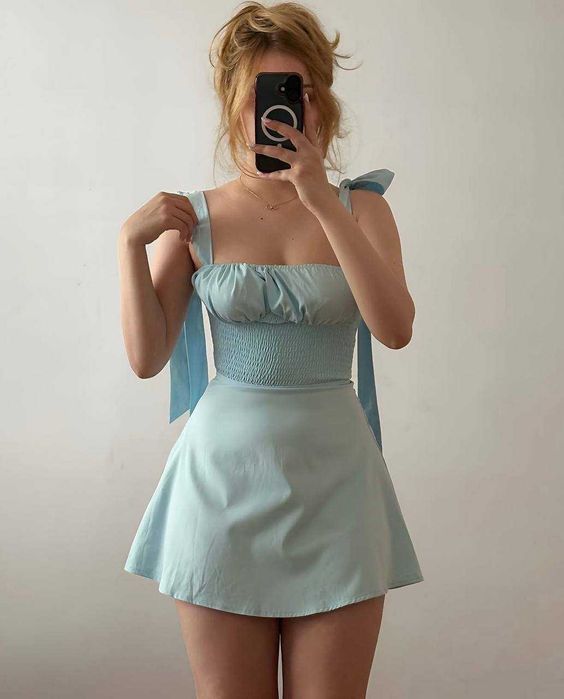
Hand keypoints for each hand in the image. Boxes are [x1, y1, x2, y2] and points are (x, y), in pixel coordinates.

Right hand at [119, 191, 198, 246]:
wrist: (133, 233)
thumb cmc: (145, 225)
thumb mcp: (156, 210)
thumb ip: (169, 207)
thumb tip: (186, 212)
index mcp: (163, 195)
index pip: (186, 201)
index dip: (191, 212)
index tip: (191, 222)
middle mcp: (165, 199)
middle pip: (189, 209)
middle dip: (193, 221)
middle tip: (192, 231)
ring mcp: (166, 208)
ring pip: (188, 218)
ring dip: (189, 230)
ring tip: (186, 237)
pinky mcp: (166, 219)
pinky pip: (183, 226)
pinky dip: (185, 234)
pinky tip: (181, 238)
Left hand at [249, 94, 333, 211]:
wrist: (323, 200)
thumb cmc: (316, 182)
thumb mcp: (314, 164)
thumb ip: (304, 153)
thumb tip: (284, 147)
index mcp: (314, 148)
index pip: (311, 125)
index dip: (307, 110)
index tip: (303, 96)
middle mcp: (310, 153)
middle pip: (293, 133)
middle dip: (278, 125)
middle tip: (265, 121)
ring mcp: (303, 164)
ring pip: (280, 152)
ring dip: (264, 148)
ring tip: (252, 145)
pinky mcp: (297, 176)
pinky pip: (278, 173)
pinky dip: (268, 174)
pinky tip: (260, 173)